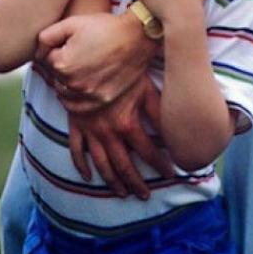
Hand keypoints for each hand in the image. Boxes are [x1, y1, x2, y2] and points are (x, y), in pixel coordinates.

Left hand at [36, 10, 153, 106]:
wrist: (136, 38)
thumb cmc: (105, 27)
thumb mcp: (72, 23)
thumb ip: (47, 36)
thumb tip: (37, 50)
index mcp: (63, 64)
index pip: (44, 60)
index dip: (53, 49)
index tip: (63, 44)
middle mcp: (73, 84)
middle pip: (53, 78)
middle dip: (58, 66)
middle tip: (71, 54)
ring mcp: (88, 95)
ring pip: (63, 93)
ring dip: (65, 83)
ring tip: (77, 67)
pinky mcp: (100, 101)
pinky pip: (77, 107)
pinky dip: (75, 98)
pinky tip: (80, 85)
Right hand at [66, 74, 173, 198]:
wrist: (88, 57)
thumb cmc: (121, 69)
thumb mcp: (145, 87)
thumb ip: (160, 111)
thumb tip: (176, 130)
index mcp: (126, 123)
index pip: (148, 152)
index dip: (161, 165)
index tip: (172, 175)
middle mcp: (108, 132)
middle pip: (123, 166)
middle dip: (135, 183)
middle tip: (144, 195)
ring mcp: (90, 130)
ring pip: (101, 164)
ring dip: (112, 181)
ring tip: (122, 193)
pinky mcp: (76, 124)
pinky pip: (76, 150)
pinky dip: (81, 165)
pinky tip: (87, 177)